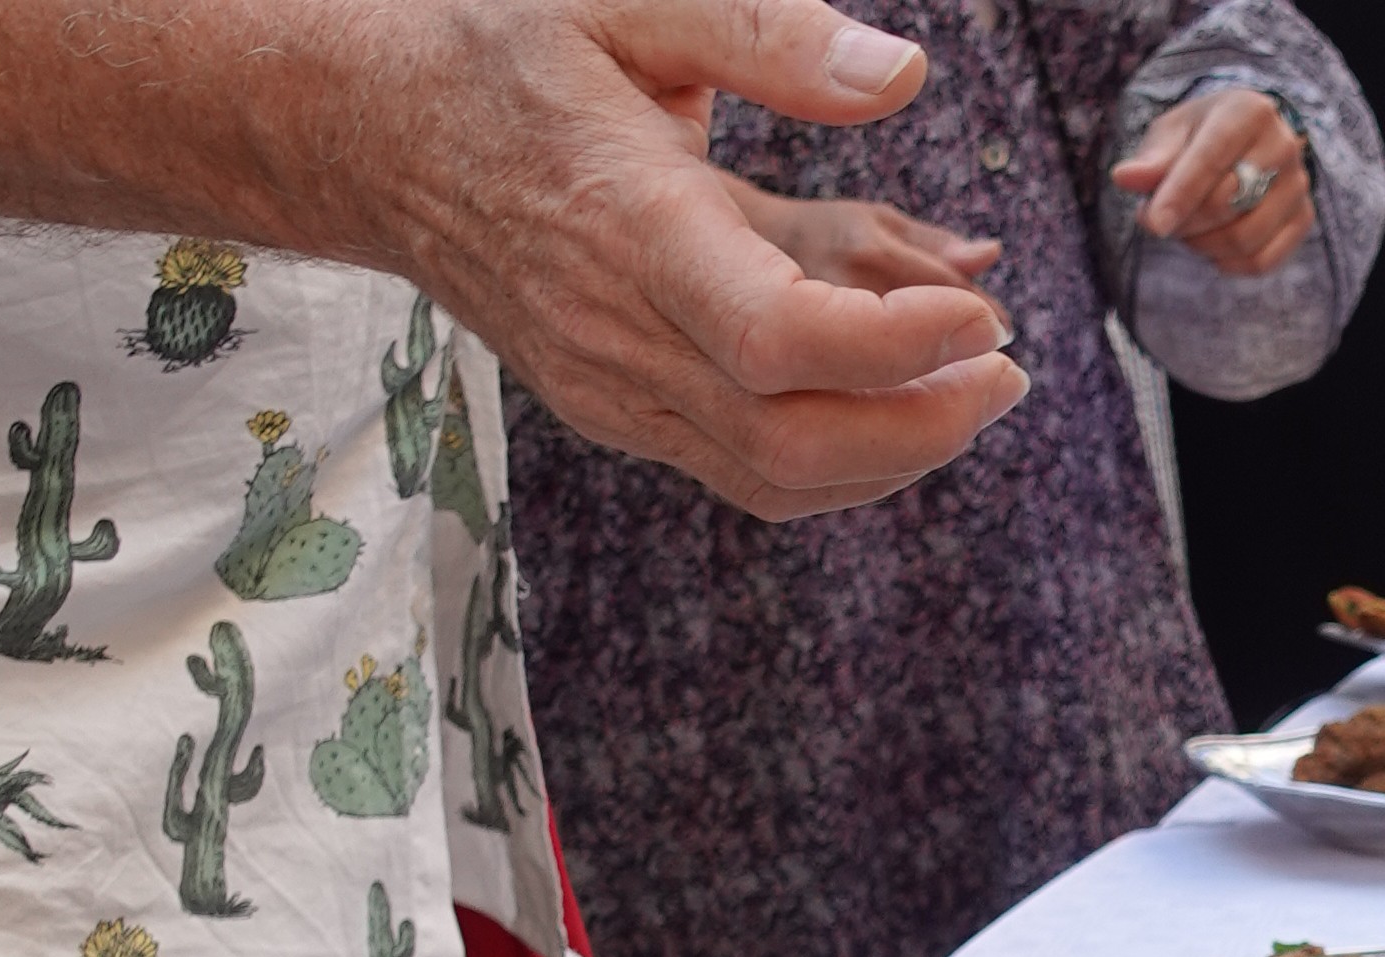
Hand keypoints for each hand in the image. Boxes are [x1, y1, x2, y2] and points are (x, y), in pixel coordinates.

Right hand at [326, 0, 1026, 520]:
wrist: (376, 136)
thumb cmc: (510, 56)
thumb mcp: (631, 2)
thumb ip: (769, 36)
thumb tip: (899, 73)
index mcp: (630, 227)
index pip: (779, 339)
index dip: (896, 348)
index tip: (983, 316)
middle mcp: (618, 335)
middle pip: (797, 441)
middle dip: (928, 424)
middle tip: (1008, 368)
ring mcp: (614, 391)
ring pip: (779, 480)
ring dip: (897, 454)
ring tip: (972, 387)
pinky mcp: (620, 414)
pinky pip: (749, 474)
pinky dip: (842, 460)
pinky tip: (899, 402)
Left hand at [1111, 84, 1311, 274]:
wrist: (1248, 141)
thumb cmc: (1200, 136)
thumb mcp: (1172, 134)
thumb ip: (1151, 159)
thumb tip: (1124, 178)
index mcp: (1249, 111)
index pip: (1212, 159)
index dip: (1180, 194)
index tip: (1153, 224)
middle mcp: (1283, 145)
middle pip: (1227, 203)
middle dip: (1184, 221)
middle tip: (1158, 219)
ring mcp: (1298, 185)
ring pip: (1244, 238)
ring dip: (1202, 245)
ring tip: (1186, 229)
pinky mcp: (1303, 219)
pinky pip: (1260, 261)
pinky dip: (1226, 263)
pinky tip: (1211, 246)